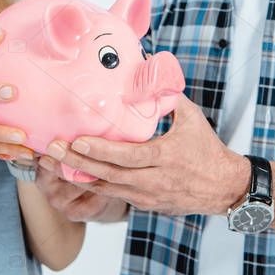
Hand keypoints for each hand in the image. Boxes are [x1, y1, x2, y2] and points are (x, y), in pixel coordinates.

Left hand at [44, 94, 250, 215]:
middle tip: (50, 150)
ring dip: (77, 175)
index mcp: (165, 157)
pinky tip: (70, 175)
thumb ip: (168, 97)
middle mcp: (153, 180)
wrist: (224, 188)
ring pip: (105, 188)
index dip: (100, 150)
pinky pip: (112, 195)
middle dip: (76, 162)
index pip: (127, 155)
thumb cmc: (207, 150)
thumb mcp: (192, 119)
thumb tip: (151, 69)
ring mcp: (147, 196)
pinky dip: (90, 185)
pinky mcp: (144, 204)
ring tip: (51, 163)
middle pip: (108, 174)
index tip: (76, 140)